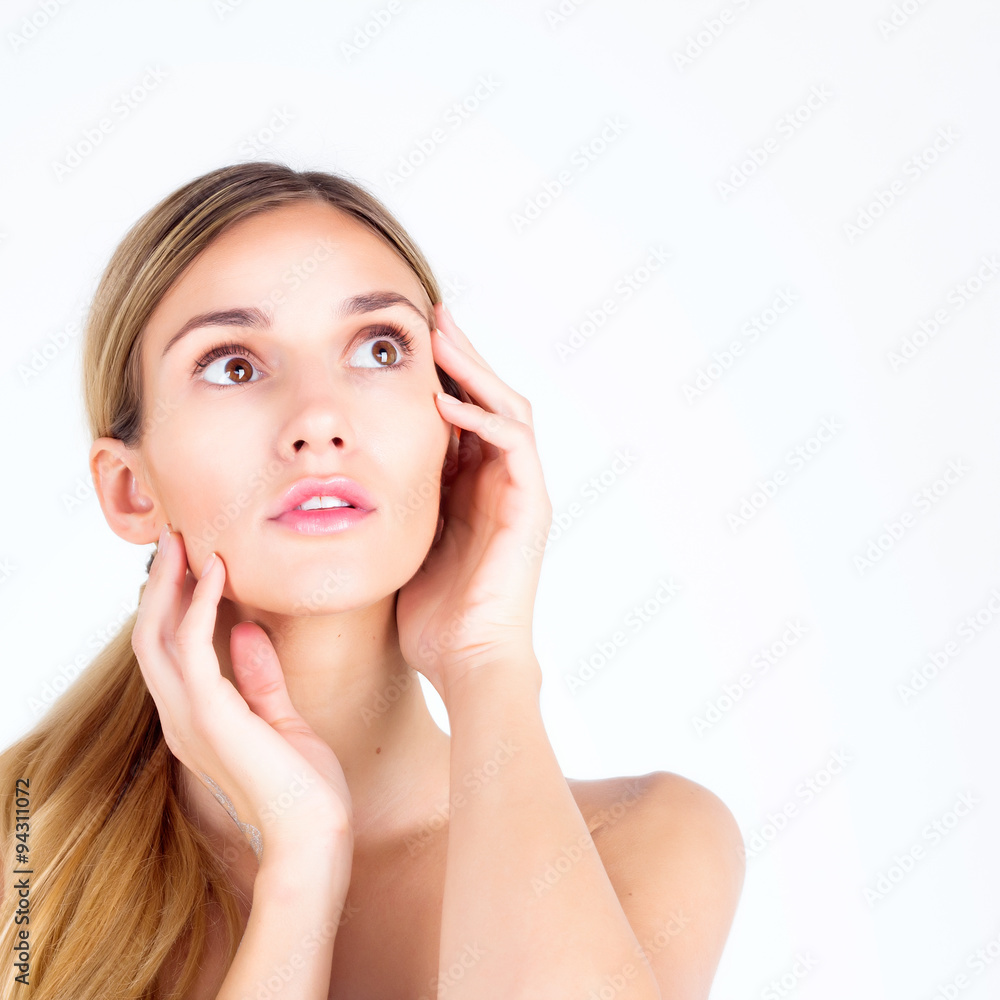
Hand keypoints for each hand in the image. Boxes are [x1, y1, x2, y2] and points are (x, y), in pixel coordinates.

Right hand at [132, 525, 353, 866]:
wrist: (315, 835)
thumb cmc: (305, 789)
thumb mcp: (283, 721)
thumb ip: (260, 678)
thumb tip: (246, 630)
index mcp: (196, 721)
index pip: (168, 653)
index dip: (172, 605)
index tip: (191, 563)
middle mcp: (181, 718)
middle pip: (150, 637)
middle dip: (160, 586)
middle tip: (176, 539)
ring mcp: (189, 718)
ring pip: (156, 636)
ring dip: (169, 585)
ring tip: (184, 542)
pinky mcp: (209, 715)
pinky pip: (191, 646)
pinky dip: (200, 604)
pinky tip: (219, 574)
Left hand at [394, 303, 552, 703]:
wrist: (465, 661)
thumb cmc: (428, 614)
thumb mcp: (400, 541)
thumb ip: (391, 500)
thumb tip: (341, 470)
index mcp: (472, 487)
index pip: (461, 412)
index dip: (438, 373)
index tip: (401, 341)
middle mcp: (501, 481)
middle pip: (488, 398)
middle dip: (460, 355)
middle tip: (428, 315)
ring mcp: (520, 492)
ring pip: (507, 407)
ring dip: (475, 369)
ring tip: (439, 335)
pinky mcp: (530, 507)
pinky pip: (514, 445)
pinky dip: (483, 417)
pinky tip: (445, 400)